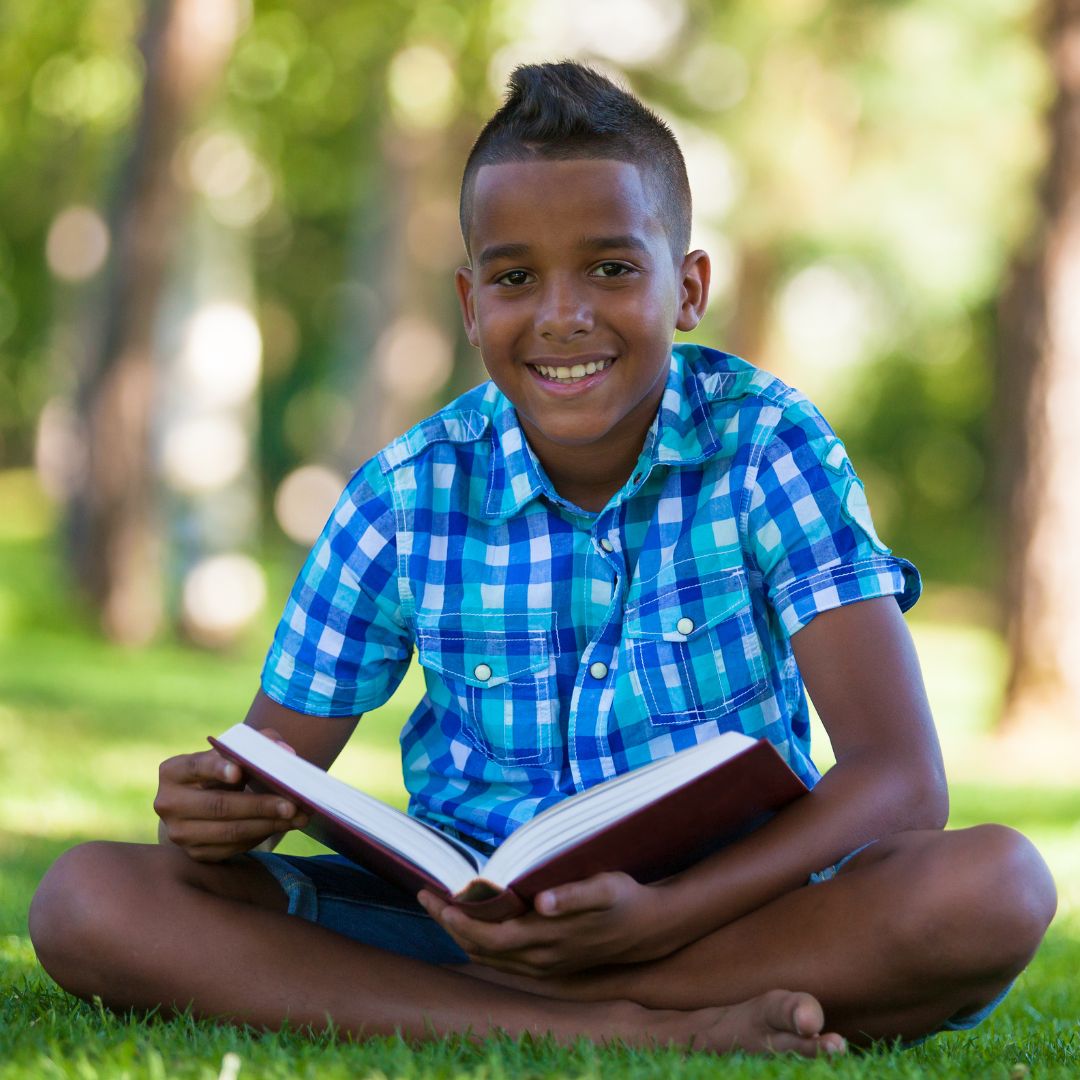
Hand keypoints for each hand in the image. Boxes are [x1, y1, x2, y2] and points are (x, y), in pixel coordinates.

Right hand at [154, 728, 308, 861]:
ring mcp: (179, 832)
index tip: (239, 771)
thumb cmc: (222, 769)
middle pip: (218, 805)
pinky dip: (262, 836)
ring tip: (297, 817)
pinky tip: (283, 826)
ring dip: (268, 825)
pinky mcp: (195, 853)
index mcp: (174, 771)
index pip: (196, 766)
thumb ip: (257, 743)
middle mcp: (169, 803)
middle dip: (259, 805)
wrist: (200, 803)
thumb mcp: (232, 751)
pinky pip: (233, 848)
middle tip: (292, 804)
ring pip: (229, 831)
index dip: (218, 768)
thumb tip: (284, 752)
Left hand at [418, 871, 671, 977]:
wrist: (648, 929)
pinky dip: (479, 942)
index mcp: (545, 938)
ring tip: (441, 906)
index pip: (486, 935)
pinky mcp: (547, 964)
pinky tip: (474, 924)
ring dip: (461, 934)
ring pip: (487, 956)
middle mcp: (539, 959)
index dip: (456, 919)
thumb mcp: (603, 888)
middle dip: (448, 924)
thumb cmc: (623, 900)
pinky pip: (501, 959)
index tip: (434, 896)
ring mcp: (543, 965)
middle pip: (479, 948)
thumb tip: (540, 902)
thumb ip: (572, 896)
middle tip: (424, 895)